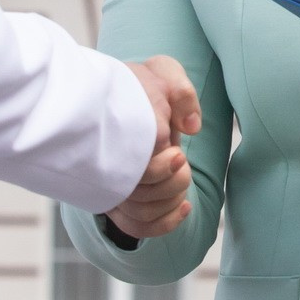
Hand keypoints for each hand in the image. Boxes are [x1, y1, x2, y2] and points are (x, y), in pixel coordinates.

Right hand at [107, 56, 201, 238]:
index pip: (139, 168)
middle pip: (139, 197)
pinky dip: (164, 223)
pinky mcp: (116, 199)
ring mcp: (109, 185)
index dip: (163, 166)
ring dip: (171, 200)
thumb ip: (180, 92)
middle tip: (180, 158)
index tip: (178, 152)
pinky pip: (136, 226)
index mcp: (118, 136)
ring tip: (183, 174)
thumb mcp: (163, 73)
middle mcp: (108, 165)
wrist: (112, 97)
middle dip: (171, 183)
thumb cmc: (141, 85)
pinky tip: (186, 207)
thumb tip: (191, 127)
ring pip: (140, 213)